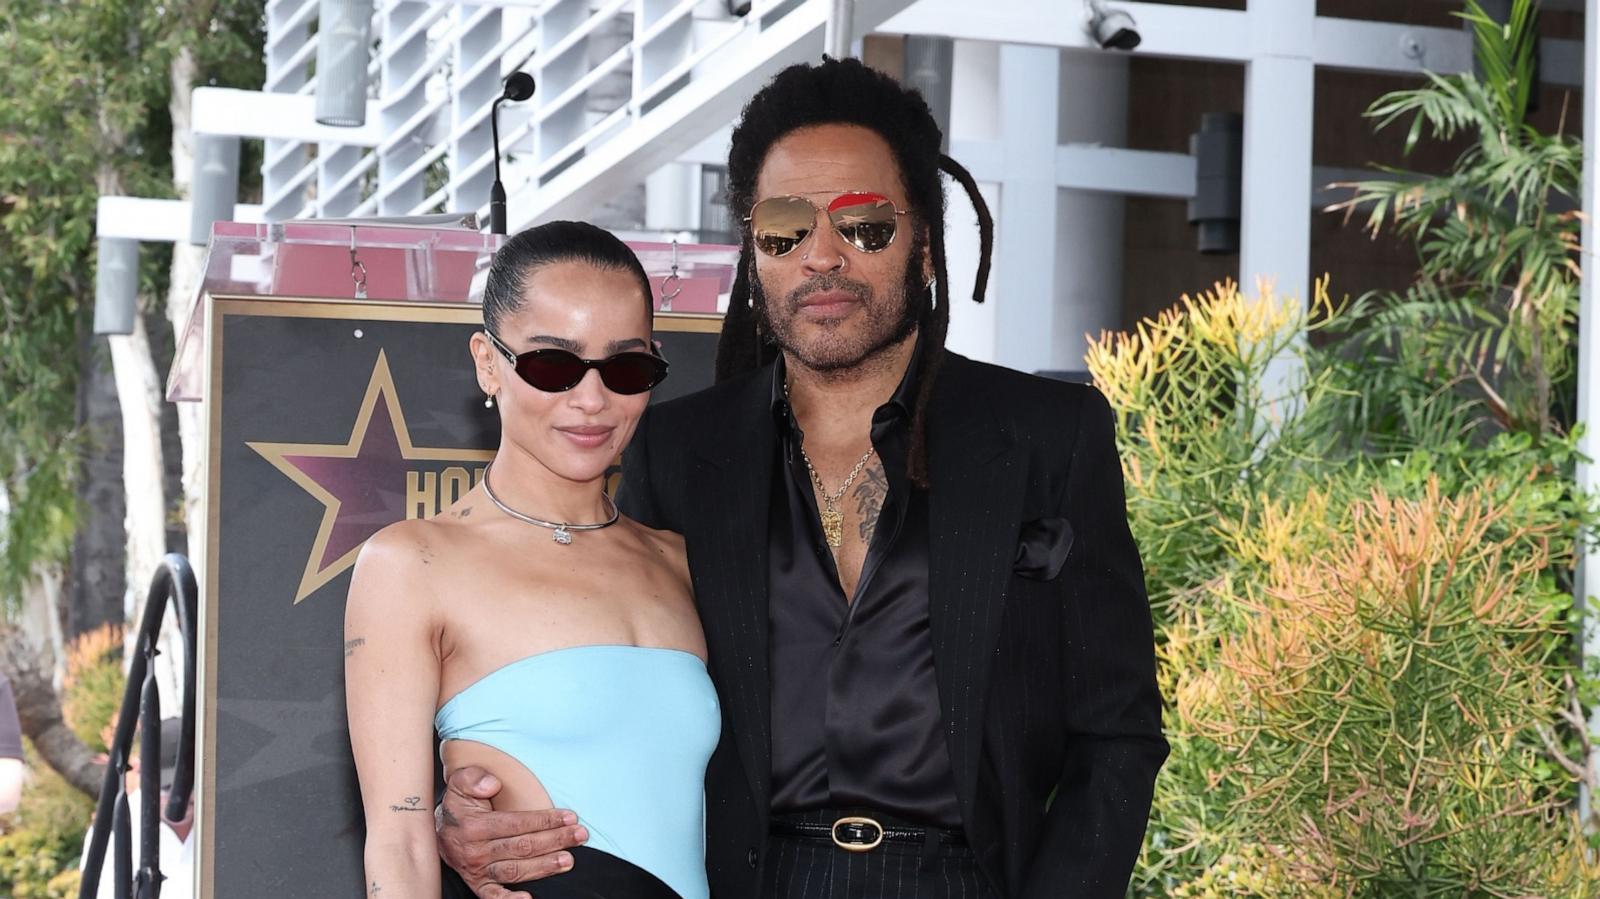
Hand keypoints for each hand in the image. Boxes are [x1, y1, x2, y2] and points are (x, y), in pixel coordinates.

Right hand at [436, 766, 588, 898]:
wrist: (436, 831)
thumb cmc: (457, 806)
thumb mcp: (459, 784)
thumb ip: (473, 778)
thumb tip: (491, 784)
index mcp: (475, 826)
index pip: (518, 823)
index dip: (545, 820)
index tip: (569, 816)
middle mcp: (477, 851)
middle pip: (523, 847)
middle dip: (555, 840)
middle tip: (579, 835)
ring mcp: (477, 870)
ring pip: (516, 870)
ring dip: (544, 866)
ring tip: (568, 860)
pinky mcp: (478, 884)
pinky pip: (493, 896)